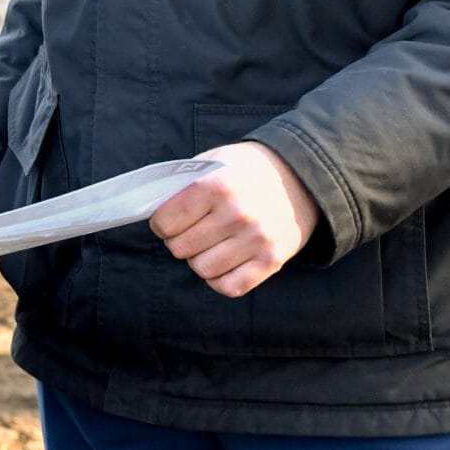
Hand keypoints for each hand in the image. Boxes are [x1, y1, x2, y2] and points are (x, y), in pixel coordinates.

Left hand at [150, 141, 318, 297]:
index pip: (166, 221)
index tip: (168, 221)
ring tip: (208, 244)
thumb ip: (183, 187)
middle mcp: (237, 214)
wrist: (299, 177)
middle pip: (181, 248)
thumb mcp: (212, 163)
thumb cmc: (245, 170)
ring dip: (199, 260)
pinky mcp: (273, 261)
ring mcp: (257, 240)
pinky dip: (220, 279)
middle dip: (178, 241)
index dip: (161, 223)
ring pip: (202, 270)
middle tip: (190, 231)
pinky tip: (223, 261)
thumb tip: (150, 212)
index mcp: (216, 186)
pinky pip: (230, 287)